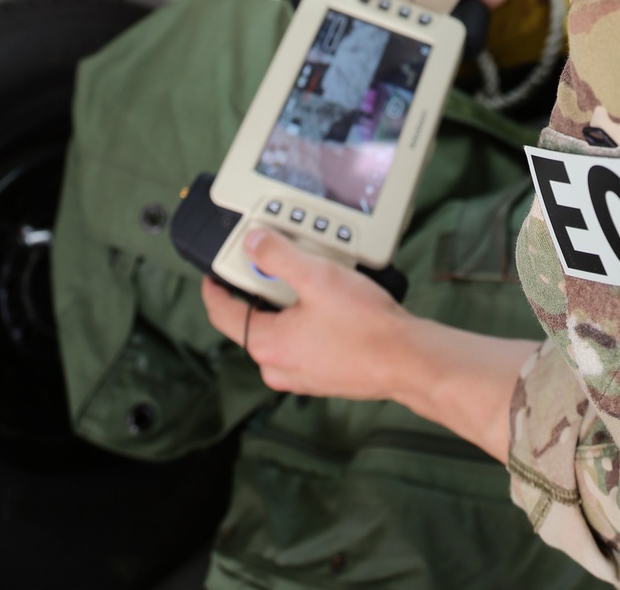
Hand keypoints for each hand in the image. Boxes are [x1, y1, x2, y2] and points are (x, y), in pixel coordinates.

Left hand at [201, 226, 538, 460]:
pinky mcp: (322, 374)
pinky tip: (333, 303)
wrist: (405, 358)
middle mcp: (278, 366)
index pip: (222, 314)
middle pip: (253, 320)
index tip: (213, 271)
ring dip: (288, 303)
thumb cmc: (365, 326)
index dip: (215, 287)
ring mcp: (300, 374)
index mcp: (267, 345)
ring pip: (280, 330)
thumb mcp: (317, 277)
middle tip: (280, 261)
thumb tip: (253, 244)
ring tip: (315, 278)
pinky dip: (306, 319)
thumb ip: (278, 257)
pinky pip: (301, 341)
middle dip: (262, 289)